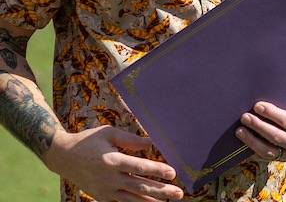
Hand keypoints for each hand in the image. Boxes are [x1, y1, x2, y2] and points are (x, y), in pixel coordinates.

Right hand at [42, 125, 182, 200]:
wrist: (63, 157)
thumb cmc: (89, 141)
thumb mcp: (109, 133)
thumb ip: (131, 139)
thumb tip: (152, 143)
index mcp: (112, 160)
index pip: (139, 167)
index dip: (156, 170)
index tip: (172, 173)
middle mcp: (109, 178)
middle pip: (139, 186)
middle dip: (160, 190)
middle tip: (179, 193)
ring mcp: (105, 190)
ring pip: (131, 198)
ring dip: (151, 201)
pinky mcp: (101, 196)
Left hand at [235, 101, 285, 162]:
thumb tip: (270, 87)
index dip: (272, 113)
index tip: (257, 105)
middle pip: (276, 137)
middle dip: (259, 126)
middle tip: (244, 116)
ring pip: (268, 151)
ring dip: (251, 140)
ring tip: (239, 130)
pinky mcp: (278, 161)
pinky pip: (262, 158)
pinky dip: (250, 150)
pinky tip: (239, 145)